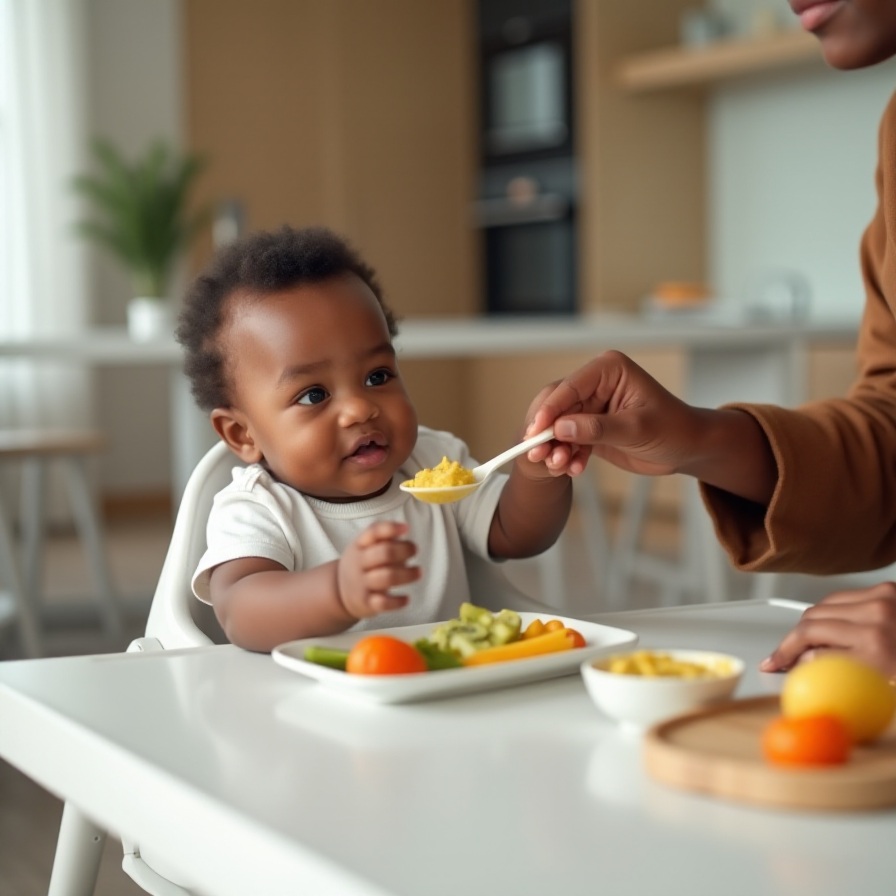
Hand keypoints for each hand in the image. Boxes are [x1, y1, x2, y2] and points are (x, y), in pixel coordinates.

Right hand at [337, 521, 420, 618]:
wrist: (338, 591)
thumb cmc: (362, 563)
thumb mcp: (364, 546)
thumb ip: (383, 537)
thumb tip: (404, 529)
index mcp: (360, 545)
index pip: (373, 533)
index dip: (390, 529)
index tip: (406, 529)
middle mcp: (359, 563)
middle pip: (384, 553)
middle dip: (404, 551)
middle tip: (414, 550)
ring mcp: (362, 583)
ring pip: (387, 577)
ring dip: (407, 574)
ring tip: (418, 572)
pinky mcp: (367, 602)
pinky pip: (383, 603)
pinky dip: (397, 601)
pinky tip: (407, 598)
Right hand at [523, 351, 701, 477]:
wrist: (687, 448)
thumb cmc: (673, 429)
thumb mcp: (636, 429)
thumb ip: (597, 428)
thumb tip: (561, 427)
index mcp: (608, 370)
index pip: (570, 387)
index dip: (550, 410)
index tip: (536, 431)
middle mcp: (596, 384)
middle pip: (558, 406)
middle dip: (548, 431)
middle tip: (537, 453)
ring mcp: (592, 406)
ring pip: (560, 425)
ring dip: (556, 446)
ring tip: (559, 465)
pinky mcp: (590, 427)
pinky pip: (569, 439)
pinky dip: (568, 454)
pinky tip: (572, 468)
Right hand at [760, 582, 895, 677]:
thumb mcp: (881, 687)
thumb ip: (837, 670)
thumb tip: (805, 662)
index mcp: (875, 646)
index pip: (809, 641)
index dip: (785, 653)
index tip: (774, 663)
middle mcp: (877, 617)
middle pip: (812, 620)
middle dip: (794, 640)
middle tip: (785, 656)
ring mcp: (883, 599)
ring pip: (823, 605)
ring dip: (812, 624)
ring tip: (810, 644)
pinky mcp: (887, 589)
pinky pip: (843, 598)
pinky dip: (833, 613)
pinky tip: (835, 629)